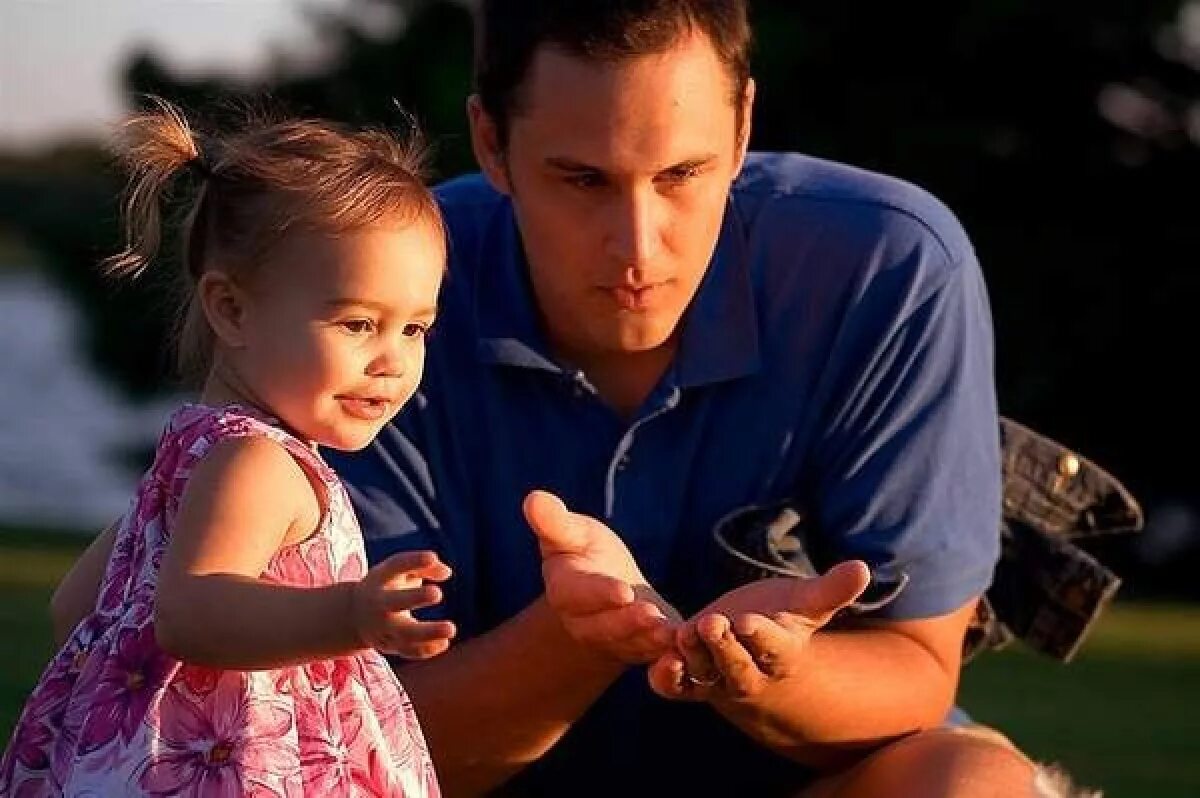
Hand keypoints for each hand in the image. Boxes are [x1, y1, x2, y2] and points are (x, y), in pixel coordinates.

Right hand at [351, 550, 456, 658]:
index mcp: (381, 578)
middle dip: (415, 598)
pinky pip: (409, 650)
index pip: (396, 566)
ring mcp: (384, 627)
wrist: (355, 615)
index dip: (414, 561)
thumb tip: (446, 573)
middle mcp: (380, 603)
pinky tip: (444, 643)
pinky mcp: (391, 645)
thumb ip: (425, 566)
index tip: (431, 557)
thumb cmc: (388, 585)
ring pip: (405, 633)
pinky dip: (426, 650)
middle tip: (438, 593)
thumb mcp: (400, 570)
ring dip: (428, 633)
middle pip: (395, 602)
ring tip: (451, 629)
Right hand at [525, 490, 678, 662]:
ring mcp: (612, 642)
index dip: (600, 594)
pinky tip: (685, 643)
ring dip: (649, 639)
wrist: (606, 590)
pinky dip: (668, 653)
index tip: (623, 591)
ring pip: (630, 644)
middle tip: (651, 615)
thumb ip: (555, 522)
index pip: (578, 595)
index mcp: (565, 591)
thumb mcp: (572, 533)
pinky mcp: (640, 651)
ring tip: (669, 631)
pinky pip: (652, 656)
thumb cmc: (586, 553)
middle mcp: (585, 624)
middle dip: (628, 622)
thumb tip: (532, 499)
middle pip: (605, 627)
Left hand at [648, 560, 869, 701]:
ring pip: (704, 675)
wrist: (756, 656)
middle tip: (711, 623)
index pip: (773, 648)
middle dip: (723, 648)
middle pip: (737, 667)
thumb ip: (832, 590)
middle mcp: (749, 673)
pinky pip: (677, 688)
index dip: (760, 636)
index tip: (748, 620)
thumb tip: (864, 567)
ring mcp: (717, 680)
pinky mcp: (690, 680)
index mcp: (780, 653)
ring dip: (692, 657)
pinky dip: (666, 680)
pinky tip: (656, 665)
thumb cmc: (785, 622)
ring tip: (684, 633)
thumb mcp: (807, 604)